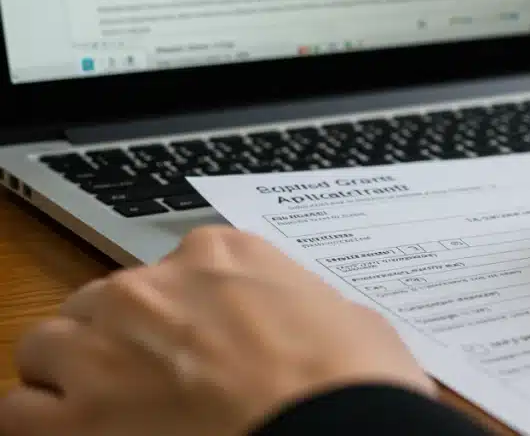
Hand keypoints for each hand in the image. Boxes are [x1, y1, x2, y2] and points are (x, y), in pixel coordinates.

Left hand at [0, 227, 433, 435]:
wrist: (336, 429)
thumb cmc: (352, 381)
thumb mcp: (347, 316)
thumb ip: (297, 304)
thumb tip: (301, 326)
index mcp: (221, 255)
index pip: (174, 268)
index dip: (182, 310)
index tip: (197, 340)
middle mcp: (153, 288)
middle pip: (101, 303)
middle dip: (119, 339)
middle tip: (154, 382)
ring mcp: (105, 348)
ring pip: (46, 347)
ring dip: (69, 376)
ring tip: (106, 413)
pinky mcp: (74, 416)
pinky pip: (17, 412)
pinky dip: (39, 424)